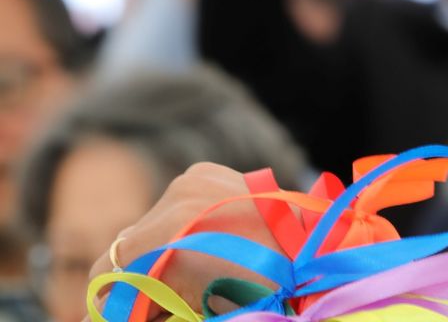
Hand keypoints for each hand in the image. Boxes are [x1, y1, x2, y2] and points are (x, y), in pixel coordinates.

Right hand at [83, 163, 282, 321]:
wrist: (309, 246)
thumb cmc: (258, 288)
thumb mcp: (197, 305)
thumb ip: (149, 303)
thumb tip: (111, 310)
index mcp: (167, 240)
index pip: (107, 273)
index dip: (112, 302)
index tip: (131, 311)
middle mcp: (172, 200)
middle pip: (126, 246)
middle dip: (139, 275)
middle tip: (164, 294)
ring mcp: (188, 180)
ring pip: (149, 222)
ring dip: (160, 246)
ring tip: (196, 263)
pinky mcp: (202, 171)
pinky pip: (175, 202)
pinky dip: (181, 222)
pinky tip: (207, 237)